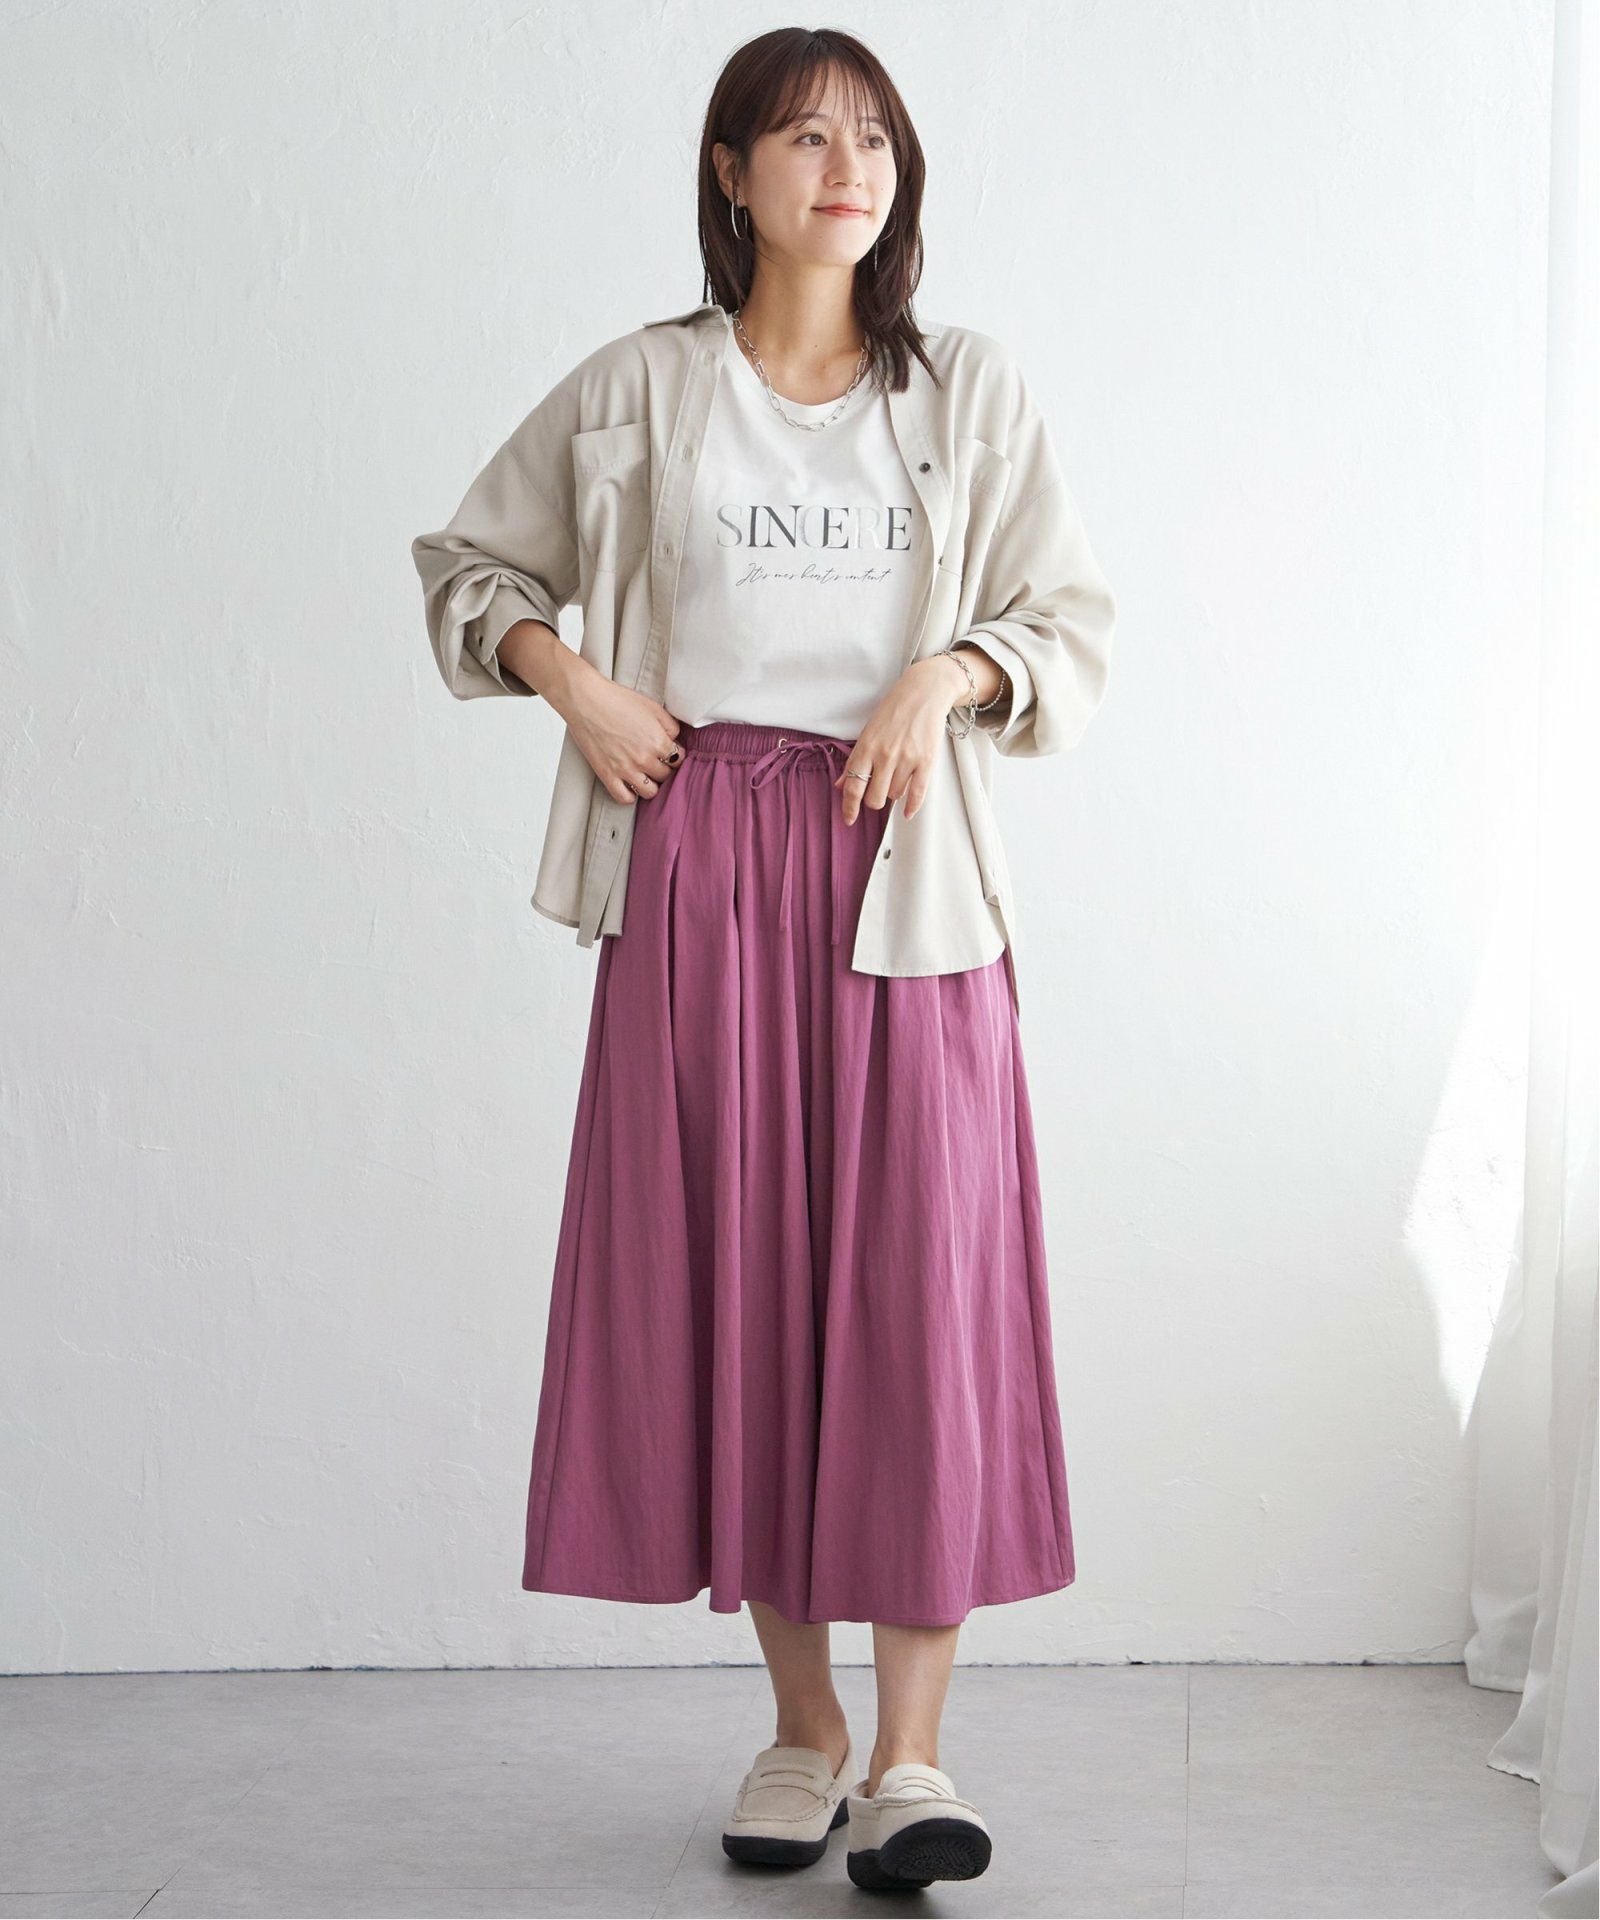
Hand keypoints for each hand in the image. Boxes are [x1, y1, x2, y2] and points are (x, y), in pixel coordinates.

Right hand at [562, 660, 685, 804]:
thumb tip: (675, 739)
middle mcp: (644, 759)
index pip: (678, 760)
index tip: (669, 752)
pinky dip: (630, 795)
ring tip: (645, 775)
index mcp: (658, 741)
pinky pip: (624, 798)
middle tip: (656, 760)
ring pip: (649, 792)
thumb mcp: (652, 706)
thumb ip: (670, 725)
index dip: (675, 755)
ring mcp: (625, 770)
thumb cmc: (617, 700)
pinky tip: (629, 784)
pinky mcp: (607, 775)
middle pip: (665, 776)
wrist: (586, 701)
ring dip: (650, 784)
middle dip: (663, 768)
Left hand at [832, 652, 972, 823]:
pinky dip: (912, 807)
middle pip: (874, 798)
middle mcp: (884, 756)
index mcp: (866, 748)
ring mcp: (906, 759)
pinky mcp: (926, 761)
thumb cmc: (893, 711)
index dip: (849, 808)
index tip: (849, 820)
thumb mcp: (868, 733)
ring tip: (897, 778)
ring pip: (895, 795)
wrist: (923, 693)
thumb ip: (855, 761)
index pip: (853, 787)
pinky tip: (908, 812)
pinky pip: (918, 793)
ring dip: (893, 793)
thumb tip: (840, 785)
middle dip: (874, 801)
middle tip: (877, 792)